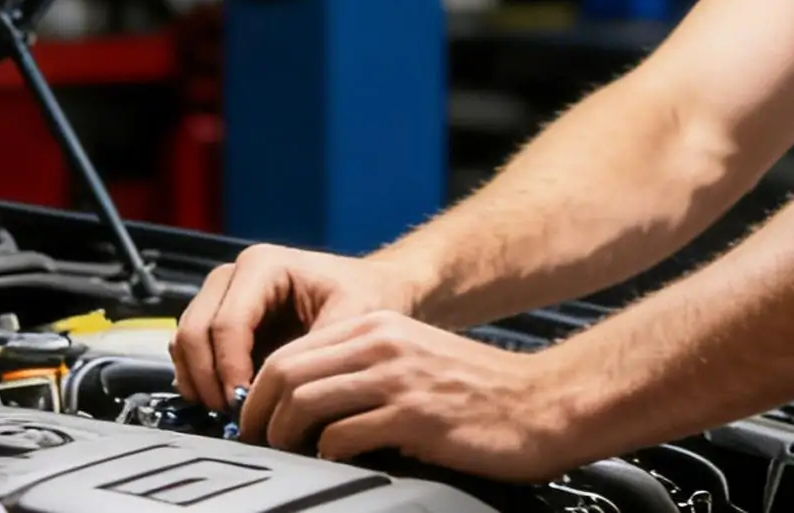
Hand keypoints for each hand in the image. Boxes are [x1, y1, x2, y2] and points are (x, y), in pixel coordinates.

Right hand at [171, 246, 422, 411]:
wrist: (369, 289)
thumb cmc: (365, 296)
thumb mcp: (354, 317)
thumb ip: (315, 351)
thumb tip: (282, 394)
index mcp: (263, 264)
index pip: (227, 323)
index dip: (229, 370)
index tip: (246, 407)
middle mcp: (234, 274)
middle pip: (194, 331)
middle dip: (208, 379)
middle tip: (235, 417)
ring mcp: (220, 294)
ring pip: (183, 341)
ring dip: (200, 382)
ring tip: (234, 412)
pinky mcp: (216, 317)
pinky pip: (188, 351)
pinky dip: (199, 379)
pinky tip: (229, 401)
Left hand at [240, 310, 587, 481]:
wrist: (538, 403)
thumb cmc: (477, 391)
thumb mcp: (413, 358)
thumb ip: (364, 369)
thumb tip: (305, 403)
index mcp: (378, 326)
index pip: (292, 350)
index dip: (260, 392)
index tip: (254, 423)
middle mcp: (381, 343)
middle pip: (287, 373)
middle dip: (259, 416)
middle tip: (257, 447)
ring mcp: (396, 378)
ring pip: (305, 402)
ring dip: (285, 438)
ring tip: (288, 459)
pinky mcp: (412, 416)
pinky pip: (341, 436)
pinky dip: (323, 457)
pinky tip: (333, 466)